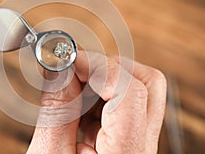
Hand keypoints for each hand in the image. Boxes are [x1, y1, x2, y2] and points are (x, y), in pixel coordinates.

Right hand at [27, 51, 166, 153]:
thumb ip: (56, 108)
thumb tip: (58, 68)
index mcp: (126, 153)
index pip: (131, 92)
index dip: (100, 68)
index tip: (68, 60)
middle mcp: (141, 146)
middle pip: (148, 84)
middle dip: (109, 69)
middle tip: (76, 71)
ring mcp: (137, 142)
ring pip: (135, 89)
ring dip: (100, 81)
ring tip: (70, 93)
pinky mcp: (127, 138)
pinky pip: (120, 102)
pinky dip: (96, 95)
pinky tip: (76, 107)